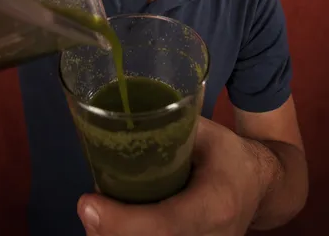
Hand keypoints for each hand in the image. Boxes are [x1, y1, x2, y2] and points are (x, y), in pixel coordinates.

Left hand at [78, 117, 263, 235]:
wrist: (261, 188)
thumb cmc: (230, 154)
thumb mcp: (205, 132)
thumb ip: (167, 131)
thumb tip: (116, 123)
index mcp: (214, 203)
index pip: (164, 223)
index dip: (121, 221)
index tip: (87, 202)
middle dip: (109, 233)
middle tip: (89, 205)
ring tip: (99, 213)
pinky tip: (116, 224)